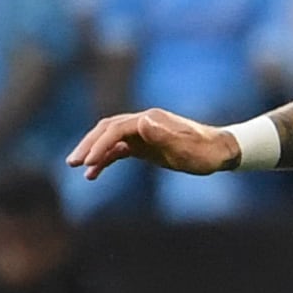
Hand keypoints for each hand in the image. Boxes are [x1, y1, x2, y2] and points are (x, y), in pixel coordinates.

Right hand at [67, 108, 238, 178]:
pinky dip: (105, 159)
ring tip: (77, 167)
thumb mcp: (187, 148)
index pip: (117, 128)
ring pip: (110, 139)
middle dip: (89, 145)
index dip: (101, 144)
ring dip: (93, 152)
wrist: (220, 152)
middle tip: (72, 163)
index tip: (89, 161)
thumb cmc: (206, 152)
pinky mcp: (144, 144)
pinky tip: (94, 174)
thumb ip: (165, 136)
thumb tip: (142, 121)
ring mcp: (143, 132)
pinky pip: (119, 150)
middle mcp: (144, 122)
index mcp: (151, 119)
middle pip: (107, 130)